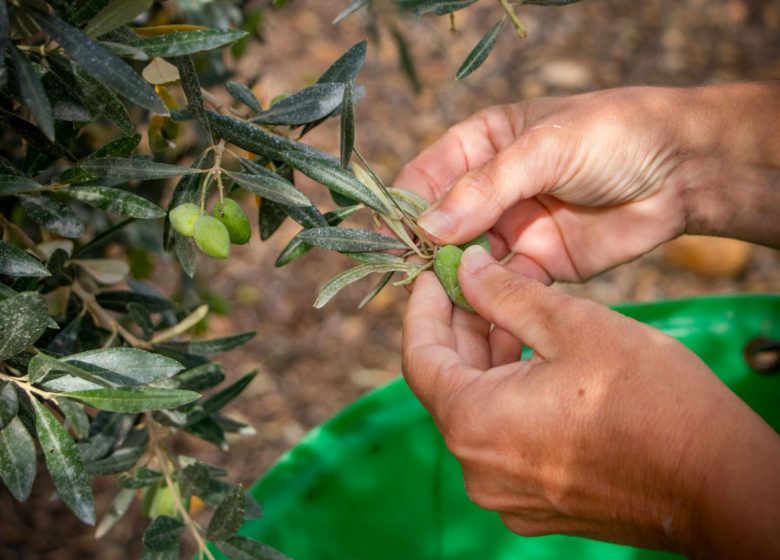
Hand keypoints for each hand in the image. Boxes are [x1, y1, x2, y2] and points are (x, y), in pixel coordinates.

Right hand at [395, 84, 779, 282]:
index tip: (394, 242)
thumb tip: (428, 227)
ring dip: (452, 285)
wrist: (683, 169)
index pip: (424, 178)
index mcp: (480, 146)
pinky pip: (501, 289)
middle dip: (426, 255)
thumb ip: (487, 187)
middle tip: (414, 286)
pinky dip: (487, 305)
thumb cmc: (611, 136)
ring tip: (440, 309)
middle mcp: (488, 191)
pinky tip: (478, 320)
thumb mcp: (545, 148)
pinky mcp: (537, 266)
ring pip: (465, 263)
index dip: (406, 210)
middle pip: (440, 228)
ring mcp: (511, 230)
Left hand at [402, 245, 779, 556]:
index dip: (423, 307)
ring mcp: (506, 493)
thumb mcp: (574, 326)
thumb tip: (464, 267)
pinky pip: (502, 440)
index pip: (420, 357)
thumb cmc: (651, 399)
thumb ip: (506, 294)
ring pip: (477, 411)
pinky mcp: (536, 503)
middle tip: (476, 281)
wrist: (718, 482)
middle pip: (448, 384)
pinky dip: (507, 396)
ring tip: (510, 312)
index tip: (434, 272)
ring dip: (487, 360)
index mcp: (475, 424)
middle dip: (461, 328)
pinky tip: (533, 360)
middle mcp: (478, 468)